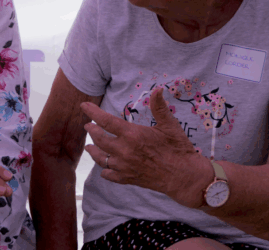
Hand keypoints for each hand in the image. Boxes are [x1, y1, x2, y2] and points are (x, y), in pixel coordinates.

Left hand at [81, 87, 212, 207]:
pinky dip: (104, 170)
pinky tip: (104, 167)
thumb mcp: (169, 125)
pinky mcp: (127, 179)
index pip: (106, 121)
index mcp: (132, 135)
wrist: (184, 177)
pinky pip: (108, 175)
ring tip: (89, 146)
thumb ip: (159, 107)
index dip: (92, 112)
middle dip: (91, 131)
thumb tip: (158, 89)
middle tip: (88, 126)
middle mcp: (124, 151)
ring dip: (93, 151)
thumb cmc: (178, 149)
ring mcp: (124, 166)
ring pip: (100, 158)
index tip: (84, 106)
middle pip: (99, 139)